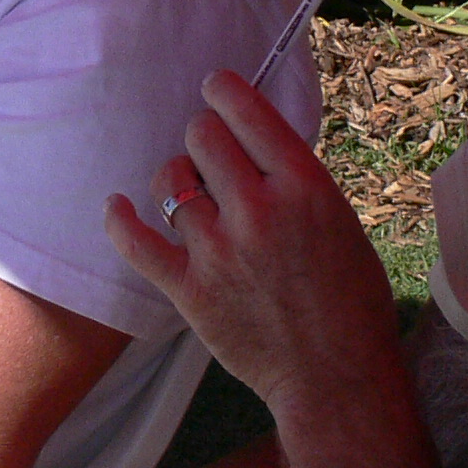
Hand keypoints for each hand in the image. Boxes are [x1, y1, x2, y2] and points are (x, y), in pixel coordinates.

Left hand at [101, 71, 395, 432]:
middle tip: (211, 154)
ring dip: (177, 179)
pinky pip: (135, 241)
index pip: (245, 111)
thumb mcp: (339, 220)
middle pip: (201, 136)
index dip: (223, 90)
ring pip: (169, 181)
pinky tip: (116, 207)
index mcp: (304, 186)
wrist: (337, 377)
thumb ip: (295, 179)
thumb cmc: (351, 300)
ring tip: (191, 194)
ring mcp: (218, 251)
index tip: (215, 89)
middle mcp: (258, 210)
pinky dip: (119, 219)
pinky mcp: (189, 290)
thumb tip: (248, 141)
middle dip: (203, 137)